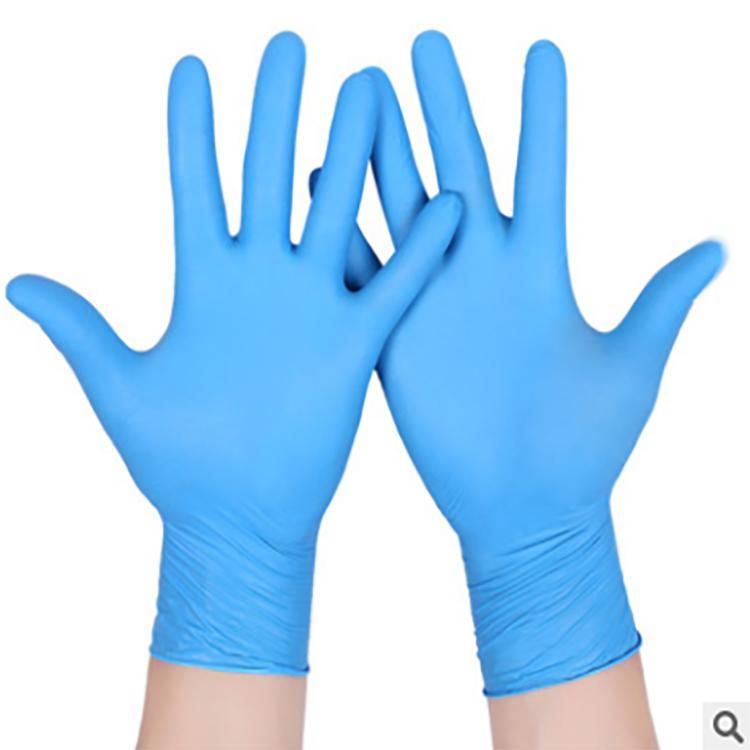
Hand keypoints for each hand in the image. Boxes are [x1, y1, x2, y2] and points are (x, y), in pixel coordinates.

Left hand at [7, 32, 461, 673]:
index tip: (191, 66)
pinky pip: (393, 284)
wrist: (238, 514)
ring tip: (368, 89)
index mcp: (202, 284)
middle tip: (288, 45)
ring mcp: (311, 307)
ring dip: (351, 155)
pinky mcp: (354, 343)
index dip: (191, 129)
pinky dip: (418, 248)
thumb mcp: (119, 391)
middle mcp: (260, 282)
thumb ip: (80, 331)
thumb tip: (17, 282)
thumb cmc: (175, 463)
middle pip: (269, 178)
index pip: (194, 185)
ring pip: (334, 212)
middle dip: (277, 112)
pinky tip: (446, 203)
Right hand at [327, 32, 722, 694]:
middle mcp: (483, 276)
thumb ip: (662, 304)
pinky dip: (343, 232)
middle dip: (442, 111)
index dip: (542, 114)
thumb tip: (716, 246)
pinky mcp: (395, 337)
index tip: (541, 51)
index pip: (541, 173)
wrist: (524, 507)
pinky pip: (366, 274)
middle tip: (422, 47)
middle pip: (459, 174)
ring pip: (403, 213)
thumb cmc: (585, 447)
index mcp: (540, 273)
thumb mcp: (630, 368)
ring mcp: (434, 303)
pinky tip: (318, 183)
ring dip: (381, 156)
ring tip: (362, 97)